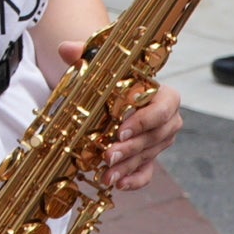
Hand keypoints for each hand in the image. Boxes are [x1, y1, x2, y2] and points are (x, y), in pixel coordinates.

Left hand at [63, 39, 181, 189]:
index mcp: (162, 94)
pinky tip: (118, 184)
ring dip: (127, 166)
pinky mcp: (149, 156)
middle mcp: (167, 119)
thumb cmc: (110, 76)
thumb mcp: (98, 63)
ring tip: (106, 175)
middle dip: (130, 148)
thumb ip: (84, 54)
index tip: (121, 130)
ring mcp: (159, 140)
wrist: (111, 91)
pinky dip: (134, 180)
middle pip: (155, 136)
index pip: (164, 107)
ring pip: (148, 155)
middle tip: (107, 156)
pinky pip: (147, 171)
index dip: (145, 120)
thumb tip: (66, 48)